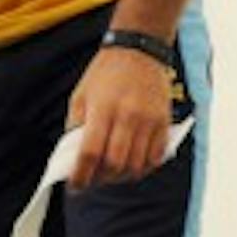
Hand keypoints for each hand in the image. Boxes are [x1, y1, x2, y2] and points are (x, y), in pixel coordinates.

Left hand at [66, 46, 172, 188]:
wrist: (139, 50)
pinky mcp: (164, 122)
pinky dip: (143, 169)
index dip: (81, 175)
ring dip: (121, 177)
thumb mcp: (80, 95)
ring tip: (109, 175)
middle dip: (100, 180)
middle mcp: (128, 116)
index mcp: (102, 109)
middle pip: (115, 164)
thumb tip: (72, 159)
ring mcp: (149, 120)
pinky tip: (131, 167)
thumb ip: (76, 126)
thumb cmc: (104, 74)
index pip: (90, 152)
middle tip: (91, 181)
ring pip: (137, 165)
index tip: (74, 187)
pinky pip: (155, 158)